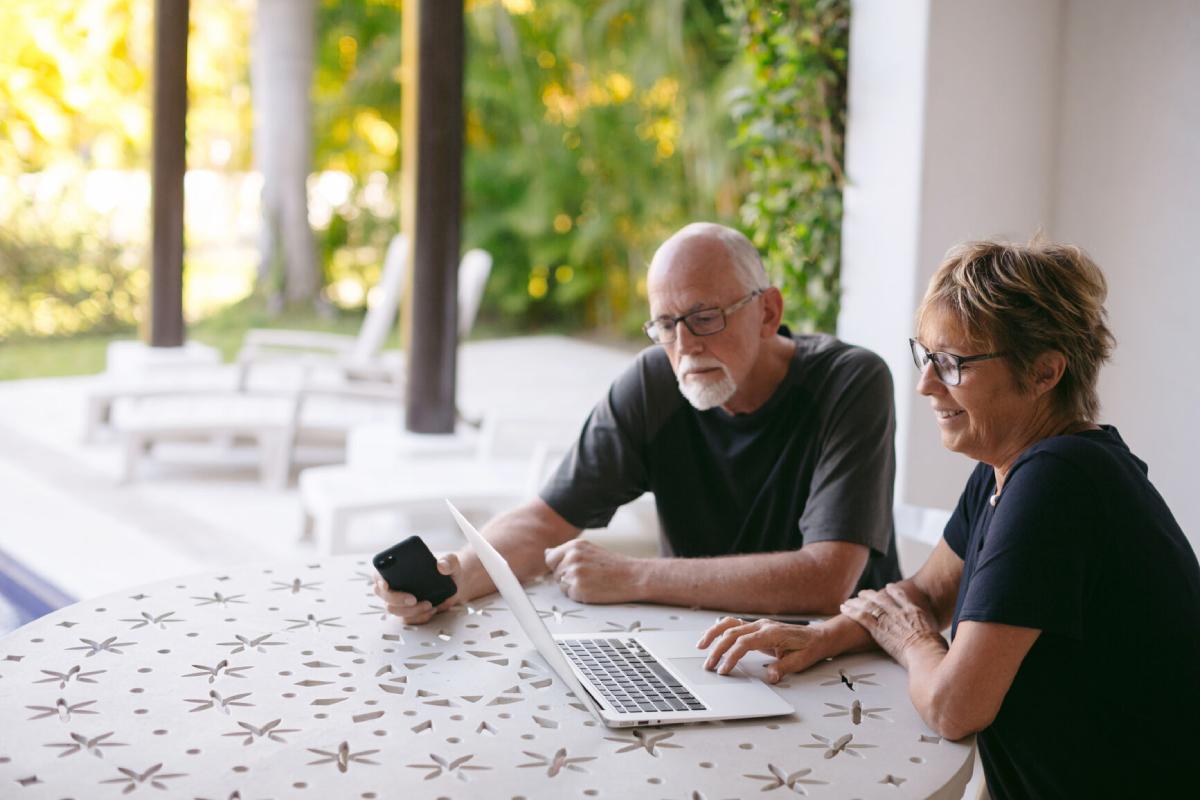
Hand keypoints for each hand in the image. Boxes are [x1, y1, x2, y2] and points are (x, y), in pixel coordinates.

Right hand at [373, 553, 461, 623]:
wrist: (456, 585)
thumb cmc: (448, 570)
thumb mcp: (451, 562)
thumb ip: (448, 561)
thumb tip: (441, 565)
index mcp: (398, 569)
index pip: (379, 574)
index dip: (379, 579)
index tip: (385, 584)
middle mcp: (396, 585)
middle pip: (384, 595)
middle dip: (397, 599)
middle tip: (413, 599)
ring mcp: (401, 600)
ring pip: (394, 610)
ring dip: (410, 610)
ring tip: (429, 604)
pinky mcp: (410, 612)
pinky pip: (408, 619)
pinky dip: (420, 617)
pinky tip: (432, 609)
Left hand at [543, 540, 643, 603]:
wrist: (633, 577)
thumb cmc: (613, 565)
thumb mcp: (589, 550)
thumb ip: (567, 552)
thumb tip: (547, 552)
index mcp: (574, 546)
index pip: (550, 558)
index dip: (559, 566)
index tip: (572, 569)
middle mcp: (572, 557)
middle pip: (555, 573)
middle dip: (566, 578)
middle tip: (588, 577)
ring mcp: (574, 573)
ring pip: (561, 586)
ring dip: (573, 588)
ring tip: (592, 582)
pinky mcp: (578, 589)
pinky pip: (570, 596)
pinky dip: (580, 596)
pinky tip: (594, 590)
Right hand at [696, 617, 826, 683]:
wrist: (818, 637)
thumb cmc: (809, 648)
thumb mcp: (800, 662)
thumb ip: (783, 668)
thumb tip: (771, 677)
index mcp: (771, 633)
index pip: (744, 643)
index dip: (731, 656)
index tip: (724, 669)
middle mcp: (762, 625)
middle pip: (732, 633)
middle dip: (717, 649)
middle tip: (708, 665)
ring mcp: (758, 624)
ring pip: (730, 624)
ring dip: (713, 634)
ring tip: (700, 646)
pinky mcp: (756, 627)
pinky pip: (734, 625)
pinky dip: (720, 630)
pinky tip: (712, 638)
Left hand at [840, 583, 944, 667]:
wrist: (927, 654)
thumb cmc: (935, 651)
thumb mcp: (938, 639)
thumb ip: (933, 637)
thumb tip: (937, 645)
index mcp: (915, 612)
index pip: (901, 596)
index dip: (893, 590)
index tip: (888, 588)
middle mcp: (900, 612)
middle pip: (882, 598)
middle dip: (871, 595)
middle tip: (864, 593)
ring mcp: (888, 619)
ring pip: (869, 605)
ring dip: (858, 601)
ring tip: (850, 600)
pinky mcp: (878, 629)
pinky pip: (861, 616)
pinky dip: (852, 610)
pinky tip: (845, 608)